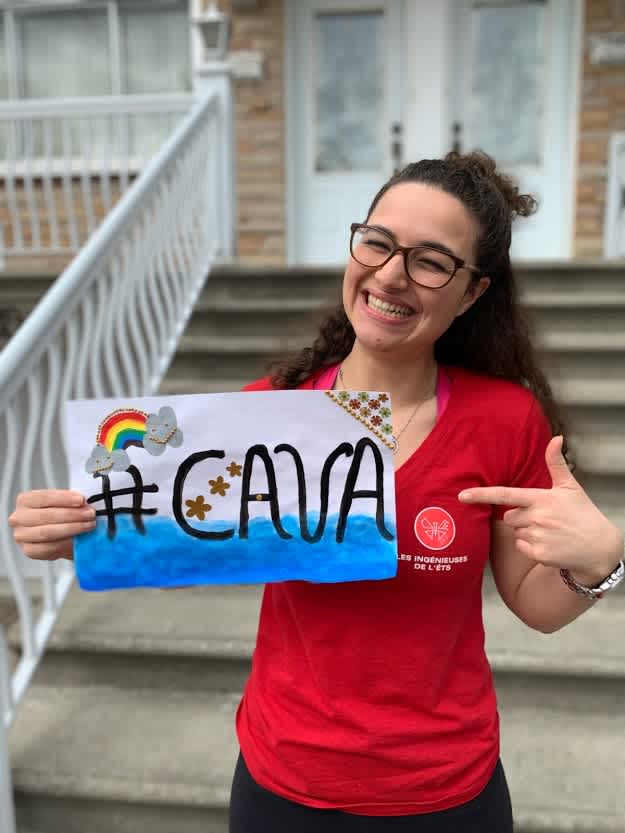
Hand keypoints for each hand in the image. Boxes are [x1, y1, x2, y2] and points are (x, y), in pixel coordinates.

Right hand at [8, 490, 96, 560]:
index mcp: (25, 500)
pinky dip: (65, 543)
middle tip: (90, 514)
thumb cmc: (59, 516)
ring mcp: (21, 535)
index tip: (81, 500)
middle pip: (47, 515)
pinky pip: (48, 547)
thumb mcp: (64, 505)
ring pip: (48, 532)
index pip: (44, 497)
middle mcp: (19, 517)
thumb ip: (71, 502)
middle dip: (72, 514)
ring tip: (88, 525)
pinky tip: (78, 539)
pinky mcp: (29, 551)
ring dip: (72, 528)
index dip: (64, 498)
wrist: (57, 537)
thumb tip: (85, 504)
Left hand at [458, 436, 623, 585]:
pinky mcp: (539, 554)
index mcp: (541, 498)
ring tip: (550, 532)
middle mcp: (538, 517)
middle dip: (521, 517)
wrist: (600, 547)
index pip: (505, 495)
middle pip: (509, 516)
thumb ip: (556, 463)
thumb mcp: (570, 487)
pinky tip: (550, 545)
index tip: (462, 496)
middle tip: (545, 519)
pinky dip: (531, 547)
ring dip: (527, 532)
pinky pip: (521, 547)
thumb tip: (556, 438)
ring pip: (515, 532)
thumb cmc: (583, 514)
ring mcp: (538, 537)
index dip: (481, 495)